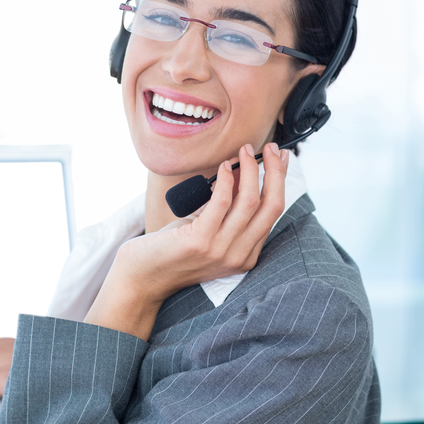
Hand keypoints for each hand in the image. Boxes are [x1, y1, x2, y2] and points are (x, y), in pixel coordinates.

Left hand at [84, 142, 288, 340]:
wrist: (143, 276)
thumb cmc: (172, 249)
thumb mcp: (207, 227)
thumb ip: (227, 207)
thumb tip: (243, 169)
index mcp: (245, 255)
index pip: (273, 213)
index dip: (279, 181)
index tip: (280, 158)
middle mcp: (238, 255)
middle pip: (271, 206)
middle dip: (276, 172)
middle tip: (272, 147)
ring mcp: (221, 250)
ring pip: (250, 202)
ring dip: (251, 170)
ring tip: (245, 151)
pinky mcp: (200, 242)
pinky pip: (221, 203)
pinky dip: (226, 180)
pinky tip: (224, 166)